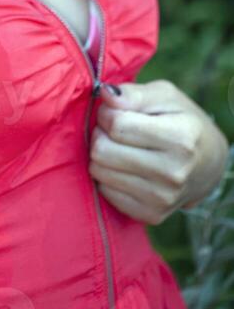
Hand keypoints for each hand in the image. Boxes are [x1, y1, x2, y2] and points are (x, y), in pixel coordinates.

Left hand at [88, 78, 228, 224]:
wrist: (208, 164)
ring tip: (121, 147)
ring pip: (99, 171)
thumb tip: (105, 94)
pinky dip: (108, 176)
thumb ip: (134, 94)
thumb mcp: (164, 96)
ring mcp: (163, 198)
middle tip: (116, 130)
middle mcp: (173, 173)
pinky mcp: (151, 215)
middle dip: (101, 134)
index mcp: (180, 139)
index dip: (107, 113)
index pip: (117, 125)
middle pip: (103, 150)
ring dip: (102, 155)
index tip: (116, 112)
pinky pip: (105, 192)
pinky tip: (125, 167)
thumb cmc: (181, 121)